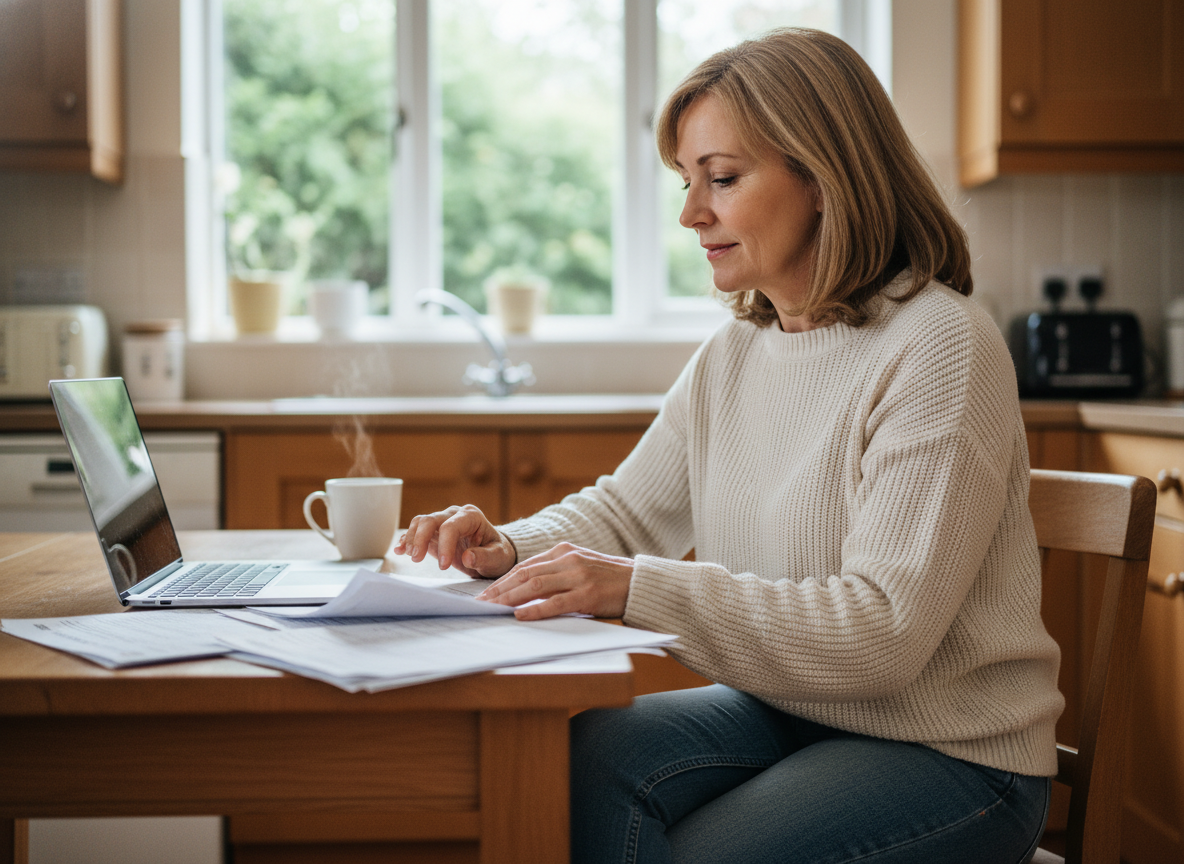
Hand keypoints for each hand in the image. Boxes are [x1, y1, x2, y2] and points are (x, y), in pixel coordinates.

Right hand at [393, 504, 516, 577]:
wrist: (493, 554)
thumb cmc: (497, 553)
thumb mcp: (498, 558)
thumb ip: (485, 557)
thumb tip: (468, 557)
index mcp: (472, 517)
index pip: (451, 526)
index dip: (445, 545)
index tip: (444, 566)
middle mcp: (455, 515)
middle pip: (431, 520)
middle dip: (420, 538)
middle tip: (417, 559)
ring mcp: (443, 521)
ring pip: (420, 522)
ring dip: (411, 538)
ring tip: (408, 555)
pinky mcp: (434, 533)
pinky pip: (416, 531)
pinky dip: (407, 540)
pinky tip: (400, 550)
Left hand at [477, 542, 632, 619]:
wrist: (640, 583)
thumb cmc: (609, 580)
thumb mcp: (580, 568)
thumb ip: (557, 573)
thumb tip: (525, 591)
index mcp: (564, 551)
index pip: (525, 565)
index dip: (503, 580)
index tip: (485, 593)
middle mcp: (569, 559)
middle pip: (525, 574)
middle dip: (500, 589)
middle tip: (481, 603)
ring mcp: (578, 576)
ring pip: (535, 586)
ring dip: (510, 599)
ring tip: (493, 609)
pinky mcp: (588, 594)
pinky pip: (555, 602)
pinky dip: (535, 610)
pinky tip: (520, 616)